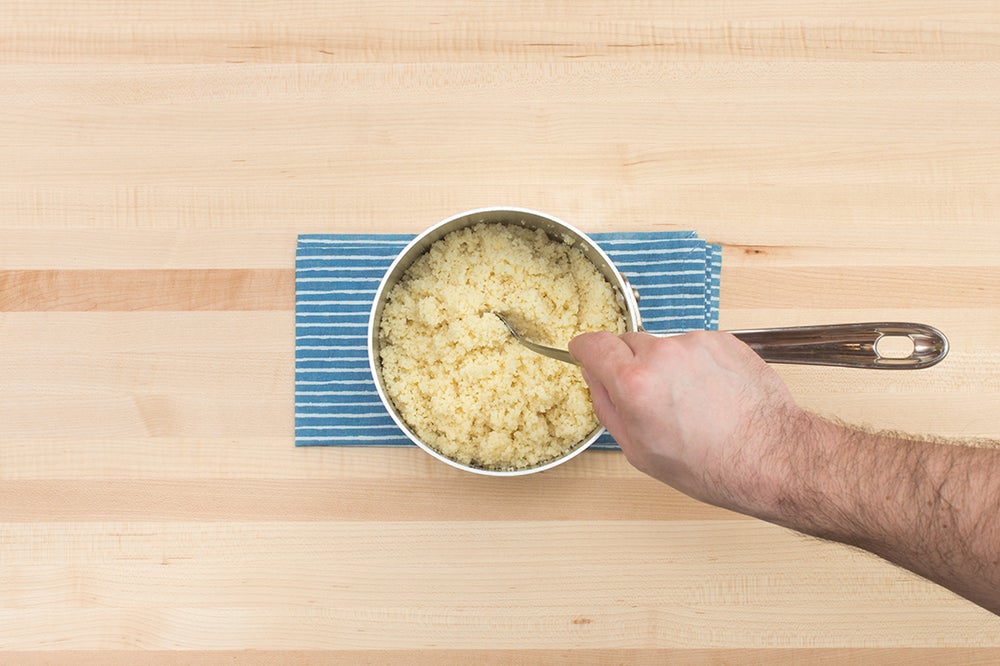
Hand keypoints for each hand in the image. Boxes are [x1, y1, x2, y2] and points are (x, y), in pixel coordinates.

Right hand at [568, 330, 809, 516]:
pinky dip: (696, 365)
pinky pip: (695, 347)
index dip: (585, 349)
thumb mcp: (638, 450)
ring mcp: (695, 344)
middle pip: (628, 343)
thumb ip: (608, 407)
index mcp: (635, 383)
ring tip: (690, 402)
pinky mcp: (723, 340)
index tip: (585, 353)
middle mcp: (663, 355)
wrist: (769, 457)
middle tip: (649, 396)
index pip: (594, 344)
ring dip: (667, 366)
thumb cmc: (708, 465)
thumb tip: (596, 379)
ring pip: (663, 346)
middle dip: (630, 365)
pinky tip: (711, 394)